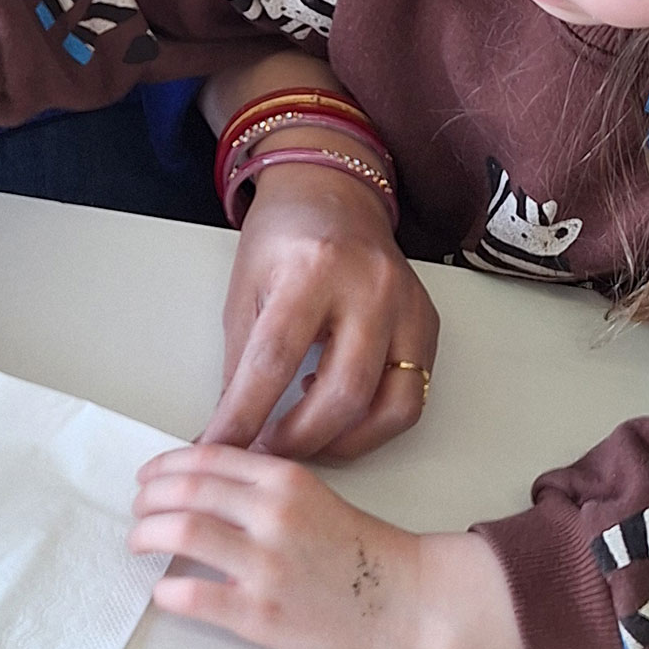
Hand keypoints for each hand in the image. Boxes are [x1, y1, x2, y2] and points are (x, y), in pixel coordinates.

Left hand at [129, 445, 520, 648]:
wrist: (403, 596)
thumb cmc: (354, 545)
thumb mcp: (309, 493)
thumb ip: (258, 483)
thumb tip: (194, 480)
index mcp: (283, 478)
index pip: (205, 458)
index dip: (164, 465)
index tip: (147, 476)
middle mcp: (272, 513)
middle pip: (184, 490)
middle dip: (147, 499)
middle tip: (137, 510)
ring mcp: (265, 564)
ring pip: (181, 532)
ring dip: (146, 535)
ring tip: (138, 543)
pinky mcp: (260, 613)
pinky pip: (192, 597)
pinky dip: (166, 592)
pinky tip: (162, 592)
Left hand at [200, 157, 438, 459]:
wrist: (335, 196)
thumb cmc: (284, 239)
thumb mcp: (245, 289)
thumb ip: (241, 361)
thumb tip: (228, 431)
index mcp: (311, 269)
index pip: (274, 360)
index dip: (244, 416)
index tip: (220, 448)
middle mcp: (369, 287)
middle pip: (342, 393)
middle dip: (298, 440)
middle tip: (264, 452)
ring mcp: (407, 307)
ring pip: (389, 407)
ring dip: (342, 442)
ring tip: (303, 439)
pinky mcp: (428, 325)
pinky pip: (411, 397)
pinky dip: (373, 421)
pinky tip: (338, 410)